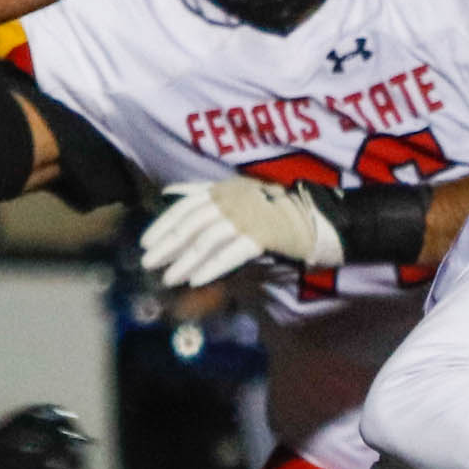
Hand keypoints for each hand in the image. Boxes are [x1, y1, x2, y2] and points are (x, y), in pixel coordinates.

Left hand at [141, 177, 343, 287]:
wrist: (324, 219)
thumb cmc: (279, 211)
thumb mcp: (241, 195)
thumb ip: (208, 195)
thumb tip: (170, 193)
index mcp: (226, 188)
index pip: (186, 205)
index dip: (163, 224)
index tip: (145, 243)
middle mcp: (235, 198)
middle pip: (193, 223)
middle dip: (167, 245)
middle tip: (148, 264)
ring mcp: (250, 216)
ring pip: (208, 239)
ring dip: (186, 260)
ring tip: (169, 279)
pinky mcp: (266, 235)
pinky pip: (232, 253)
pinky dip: (213, 267)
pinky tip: (197, 281)